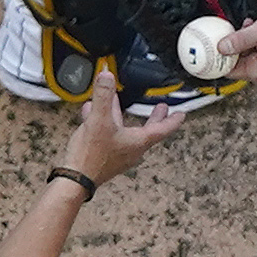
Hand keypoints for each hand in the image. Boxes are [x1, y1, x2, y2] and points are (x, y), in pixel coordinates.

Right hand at [72, 78, 186, 168]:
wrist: (75, 180)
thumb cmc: (91, 155)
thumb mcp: (98, 121)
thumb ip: (103, 97)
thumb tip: (107, 76)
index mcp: (138, 141)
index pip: (163, 129)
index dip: (173, 120)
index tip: (181, 114)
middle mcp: (132, 149)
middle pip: (147, 130)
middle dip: (154, 117)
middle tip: (161, 108)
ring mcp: (119, 154)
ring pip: (126, 131)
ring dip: (122, 115)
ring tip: (115, 101)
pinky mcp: (106, 157)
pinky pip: (110, 135)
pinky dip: (105, 123)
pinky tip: (91, 112)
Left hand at [213, 1, 256, 90]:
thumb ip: (238, 41)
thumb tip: (220, 48)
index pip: (230, 70)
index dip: (220, 57)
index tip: (212, 45)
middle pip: (240, 65)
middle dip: (235, 47)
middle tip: (234, 30)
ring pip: (250, 59)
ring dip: (246, 44)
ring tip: (252, 26)